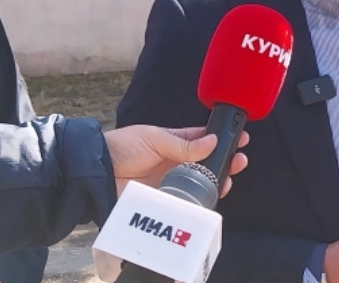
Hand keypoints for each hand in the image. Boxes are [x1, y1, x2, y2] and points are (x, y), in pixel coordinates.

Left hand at [104, 126, 248, 195]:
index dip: (222, 139)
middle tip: (240, 160)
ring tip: (229, 178)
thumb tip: (213, 142)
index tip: (240, 138)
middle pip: (207, 163)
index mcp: (174, 142)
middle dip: (226, 161)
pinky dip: (200, 200)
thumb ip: (184, 144)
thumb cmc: (123, 147)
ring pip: (201, 183)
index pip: (204, 140)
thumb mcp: (155, 138)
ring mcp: (172, 181)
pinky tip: (211, 196)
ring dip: (218, 181)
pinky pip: (187, 201)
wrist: (98, 172)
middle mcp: (176, 162)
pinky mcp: (165, 199)